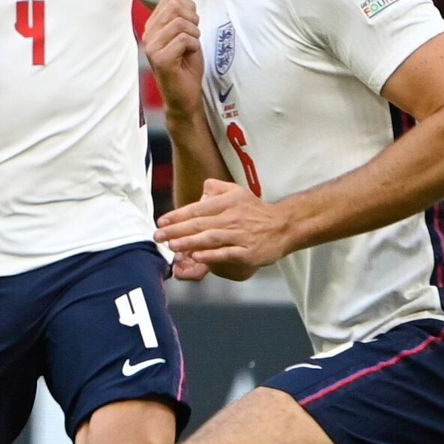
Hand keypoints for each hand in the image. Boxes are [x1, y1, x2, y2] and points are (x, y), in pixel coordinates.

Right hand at [141, 0, 203, 111]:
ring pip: (180, 22)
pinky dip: (194, 46)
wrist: (184, 95)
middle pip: (173, 6)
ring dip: (194, 34)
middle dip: (192, 18)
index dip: (188, 7)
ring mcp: (152, 47)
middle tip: (193, 35)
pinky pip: (184, 39)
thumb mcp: (185, 34)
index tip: (191, 24)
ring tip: (191, 47)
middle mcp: (148, 34)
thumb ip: (181, 16)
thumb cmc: (186, 66)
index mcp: (152, 26)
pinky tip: (189, 56)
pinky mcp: (160, 59)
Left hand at [154, 178, 288, 274]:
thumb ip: (218, 188)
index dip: (178, 215)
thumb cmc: (256, 211)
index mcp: (228, 202)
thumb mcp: (238, 191)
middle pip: (200, 224)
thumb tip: (202, 187)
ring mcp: (241, 235)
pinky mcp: (249, 252)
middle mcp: (233, 217)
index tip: (161, 222)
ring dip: (190, 242)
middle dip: (177, 230)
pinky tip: (197, 256)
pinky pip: (227, 253)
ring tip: (172, 245)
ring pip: (211, 238)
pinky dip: (211, 255)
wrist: (284, 226)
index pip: (198, 208)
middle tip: (158, 236)